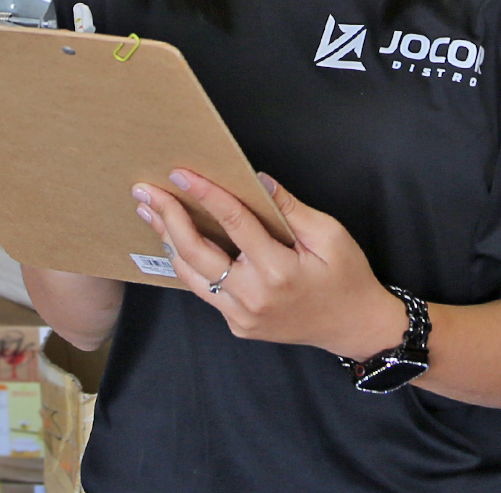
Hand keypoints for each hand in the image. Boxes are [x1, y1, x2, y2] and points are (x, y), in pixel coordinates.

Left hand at [133, 170, 408, 360]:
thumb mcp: (329, 235)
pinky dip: (188, 263)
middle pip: (197, 251)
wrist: (354, 327)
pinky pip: (206, 290)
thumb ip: (290, 208)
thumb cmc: (346, 277)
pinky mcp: (238, 325)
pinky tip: (176, 241)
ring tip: (151, 212)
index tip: (183, 174)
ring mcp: (242, 315)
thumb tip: (257, 180)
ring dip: (168, 240)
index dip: (206, 195)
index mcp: (278, 270)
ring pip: (191, 275)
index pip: (234, 223)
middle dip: (169, 217)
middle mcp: (253, 296)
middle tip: (146, 191)